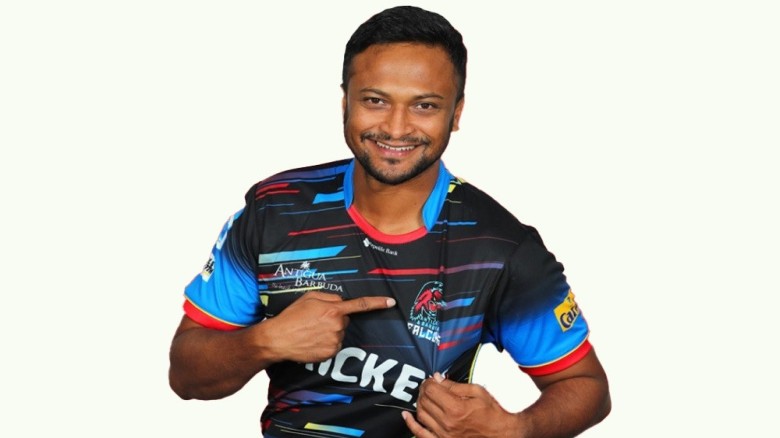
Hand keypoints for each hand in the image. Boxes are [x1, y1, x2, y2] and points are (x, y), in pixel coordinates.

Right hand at [260, 291, 394, 363]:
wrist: (278, 339)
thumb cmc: (291, 316)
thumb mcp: (309, 297)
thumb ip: (329, 297)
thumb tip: (341, 302)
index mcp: (333, 309)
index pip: (361, 305)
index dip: (378, 302)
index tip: (391, 302)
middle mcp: (337, 326)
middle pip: (345, 320)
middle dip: (335, 319)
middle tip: (315, 320)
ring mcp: (335, 341)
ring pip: (340, 333)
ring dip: (330, 332)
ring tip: (311, 331)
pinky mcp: (330, 353)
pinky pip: (334, 345)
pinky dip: (326, 343)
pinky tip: (312, 341)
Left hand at [402, 373, 523, 437]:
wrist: (501, 433)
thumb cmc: (492, 413)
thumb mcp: (477, 392)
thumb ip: (454, 386)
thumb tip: (438, 378)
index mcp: (456, 408)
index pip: (431, 390)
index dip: (429, 382)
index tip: (432, 380)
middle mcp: (447, 423)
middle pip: (424, 401)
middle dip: (424, 390)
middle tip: (428, 386)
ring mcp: (444, 434)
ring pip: (421, 415)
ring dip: (419, 403)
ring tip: (423, 396)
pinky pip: (421, 434)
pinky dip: (411, 424)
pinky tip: (406, 416)